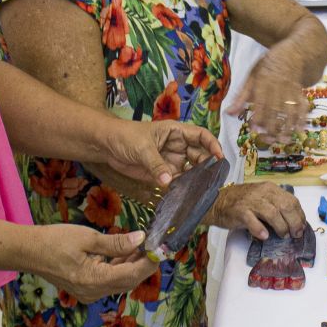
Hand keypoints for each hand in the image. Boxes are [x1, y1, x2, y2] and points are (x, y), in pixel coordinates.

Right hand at [32, 224, 158, 303]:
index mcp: (95, 280)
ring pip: (119, 282)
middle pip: (128, 282)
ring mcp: (89, 293)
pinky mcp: (85, 290)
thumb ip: (116, 242)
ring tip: (141, 246)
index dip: (149, 263)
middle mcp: (94, 292)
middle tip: (154, 246)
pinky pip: (109, 281)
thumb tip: (141, 239)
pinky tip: (124, 253)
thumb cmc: (55, 241)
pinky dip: (119, 268)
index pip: (132, 274)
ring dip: (132, 266)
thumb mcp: (88, 237)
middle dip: (143, 265)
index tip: (161, 249)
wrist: (29, 252)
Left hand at [100, 119, 223, 194]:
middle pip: (199, 155)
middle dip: (207, 166)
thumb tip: (168, 180)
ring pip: (190, 170)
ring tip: (202, 189)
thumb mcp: (142, 148)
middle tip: (212, 179)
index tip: (219, 157)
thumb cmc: (125, 136)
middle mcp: (177, 146)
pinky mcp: (163, 173)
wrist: (107, 146)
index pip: (201, 135)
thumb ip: (156, 164)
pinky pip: (177, 181)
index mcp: (176, 132)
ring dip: (196, 179)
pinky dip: (182, 187)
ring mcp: (171, 160)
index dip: (212, 145)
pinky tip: (187, 194)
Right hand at [209, 182, 307, 239]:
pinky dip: (260, 230)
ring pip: (273, 214)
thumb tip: (295, 222)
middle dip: (294, 223)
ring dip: (281, 227)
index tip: (301, 227)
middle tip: (295, 235)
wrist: (217, 201)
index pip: (292, 201)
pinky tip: (264, 236)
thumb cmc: (243, 202)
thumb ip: (277, 206)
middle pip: (285, 207)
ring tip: (283, 236)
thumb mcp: (262, 198)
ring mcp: (251, 201)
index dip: (300, 216)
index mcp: (271, 189)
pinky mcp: (240, 211)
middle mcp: (263, 192)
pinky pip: (252, 221)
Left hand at [225, 54, 308, 146]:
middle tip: (267, 139)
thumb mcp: (252, 76)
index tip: (255, 129)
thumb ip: (241, 96)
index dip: (258, 116)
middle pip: (275, 108)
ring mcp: (292, 89)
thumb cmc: (268, 65)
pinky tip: (299, 130)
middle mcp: (278, 86)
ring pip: (290, 109)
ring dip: (288, 125)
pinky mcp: (301, 92)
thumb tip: (228, 113)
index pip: (261, 102)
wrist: (293, 52)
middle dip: (272, 125)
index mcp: (263, 81)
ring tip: (283, 140)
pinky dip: (302, 118)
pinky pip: (303, 106)